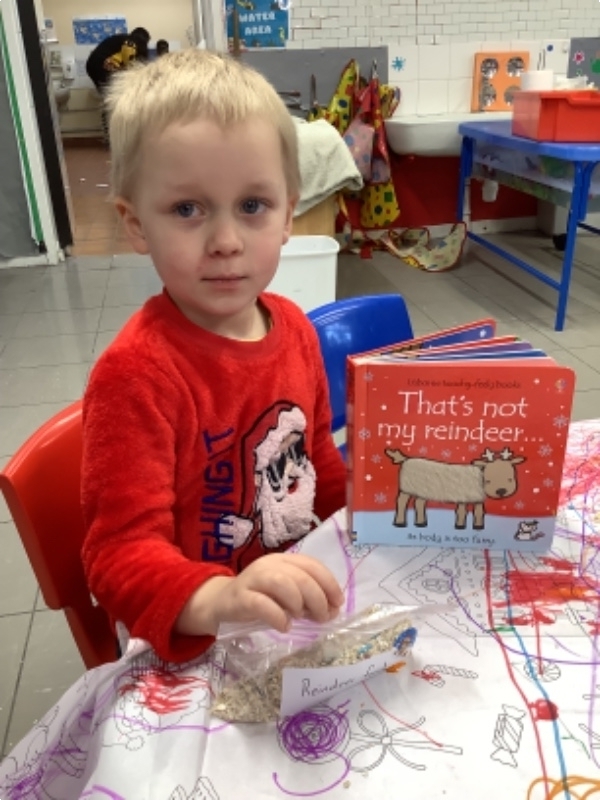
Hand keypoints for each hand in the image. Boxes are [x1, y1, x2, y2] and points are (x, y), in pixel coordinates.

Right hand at [176, 553, 344, 636]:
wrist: (220, 604)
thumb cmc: (259, 599)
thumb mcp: (285, 594)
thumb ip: (306, 597)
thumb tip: (333, 609)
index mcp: (283, 560)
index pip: (312, 565)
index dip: (329, 583)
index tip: (338, 603)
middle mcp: (269, 565)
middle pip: (301, 576)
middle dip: (318, 599)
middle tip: (322, 617)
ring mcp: (253, 579)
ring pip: (282, 583)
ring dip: (298, 603)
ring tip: (300, 617)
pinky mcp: (240, 597)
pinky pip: (262, 604)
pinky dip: (277, 616)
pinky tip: (284, 626)